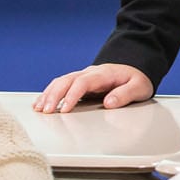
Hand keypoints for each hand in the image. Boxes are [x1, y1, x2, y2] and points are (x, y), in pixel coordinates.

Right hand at [32, 63, 153, 112]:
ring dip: (48, 94)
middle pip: (67, 80)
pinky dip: (49, 93)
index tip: (64, 109)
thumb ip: (126, 94)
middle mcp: (90, 73)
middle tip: (46, 111)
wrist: (135, 68)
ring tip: (39, 108)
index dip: (72, 95)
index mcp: (103, 74)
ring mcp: (83, 76)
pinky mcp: (79, 81)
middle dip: (54, 95)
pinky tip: (40, 102)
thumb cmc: (137, 79)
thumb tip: (109, 103)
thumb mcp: (139, 87)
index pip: (83, 82)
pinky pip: (61, 84)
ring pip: (61, 81)